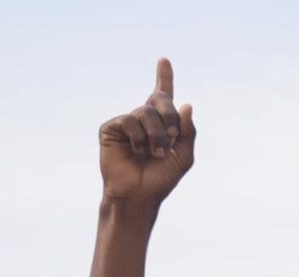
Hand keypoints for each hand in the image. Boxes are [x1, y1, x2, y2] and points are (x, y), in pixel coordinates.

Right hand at [98, 59, 195, 205]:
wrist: (140, 195)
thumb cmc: (161, 178)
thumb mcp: (183, 156)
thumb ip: (187, 132)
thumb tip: (186, 104)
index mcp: (161, 124)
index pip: (162, 96)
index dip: (164, 77)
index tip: (164, 59)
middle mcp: (143, 119)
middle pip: (160, 100)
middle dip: (170, 117)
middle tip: (171, 138)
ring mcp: (126, 122)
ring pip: (146, 112)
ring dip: (156, 134)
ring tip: (154, 153)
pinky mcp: (111, 128)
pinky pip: (129, 120)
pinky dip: (138, 137)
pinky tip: (136, 150)